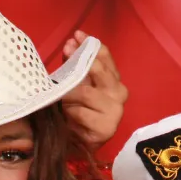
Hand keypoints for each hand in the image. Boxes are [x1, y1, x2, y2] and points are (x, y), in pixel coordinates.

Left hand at [59, 31, 127, 148]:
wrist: (75, 143)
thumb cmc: (74, 109)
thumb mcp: (73, 82)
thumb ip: (73, 64)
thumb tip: (70, 44)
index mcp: (113, 79)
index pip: (105, 57)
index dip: (90, 44)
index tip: (76, 35)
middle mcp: (119, 92)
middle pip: (99, 70)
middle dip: (79, 62)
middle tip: (66, 53)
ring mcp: (115, 111)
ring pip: (85, 92)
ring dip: (69, 94)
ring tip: (61, 99)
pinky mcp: (106, 128)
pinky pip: (81, 112)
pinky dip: (70, 112)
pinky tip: (67, 116)